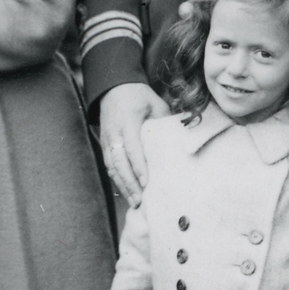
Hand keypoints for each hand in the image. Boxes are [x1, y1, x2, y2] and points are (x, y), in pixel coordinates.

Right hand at [99, 83, 169, 207]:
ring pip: (112, 166)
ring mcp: (107, 139)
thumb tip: (183, 141)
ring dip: (123, 185)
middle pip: (119, 162)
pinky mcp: (104, 144)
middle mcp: (114, 132)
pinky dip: (117, 180)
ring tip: (134, 202)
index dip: (139, 166)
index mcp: (128, 120)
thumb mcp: (156, 103)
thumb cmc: (139, 96)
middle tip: (140, 200)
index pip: (132, 147)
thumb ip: (166, 122)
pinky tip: (125, 193)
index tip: (146, 182)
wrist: (113, 87)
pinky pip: (109, 165)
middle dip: (129, 182)